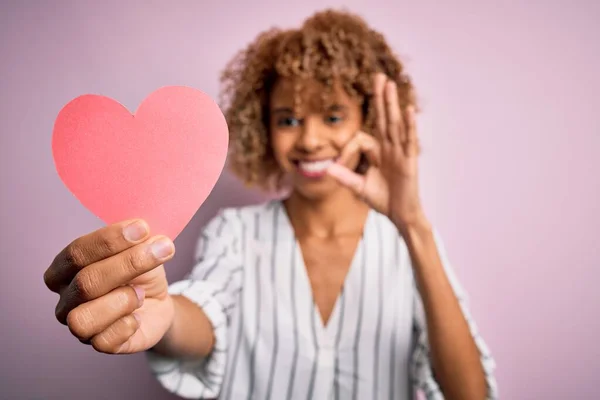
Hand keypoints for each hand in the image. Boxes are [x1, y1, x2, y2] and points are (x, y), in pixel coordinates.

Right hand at [44, 220, 175, 353]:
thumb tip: (143, 229)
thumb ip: (134, 238)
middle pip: (86, 281)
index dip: (109, 240)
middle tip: (163, 249)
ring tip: (141, 293)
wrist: (158, 302)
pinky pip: (104, 341)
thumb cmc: (140, 272)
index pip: (77, 252)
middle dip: (129, 264)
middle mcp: (66, 297)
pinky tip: (138, 315)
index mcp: (65, 268)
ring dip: (123, 300)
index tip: (142, 228)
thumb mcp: (140, 249)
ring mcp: (79, 325)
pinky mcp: (99, 344)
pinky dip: (127, 324)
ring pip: (84, 318)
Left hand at [327, 73, 427, 229]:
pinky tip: (408, 109)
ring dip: (392, 103)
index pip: (361, 139)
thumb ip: (344, 177)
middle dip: (380, 97)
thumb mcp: (359, 187)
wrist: (400, 214)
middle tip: (378, 75)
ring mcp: (400, 152)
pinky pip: (409, 139)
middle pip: (384, 118)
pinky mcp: (409, 160)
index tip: (336, 165)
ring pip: (395, 123)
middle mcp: (389, 148)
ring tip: (390, 84)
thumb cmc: (383, 199)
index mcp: (377, 152)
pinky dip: (409, 124)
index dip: (346, 149)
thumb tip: (326, 169)